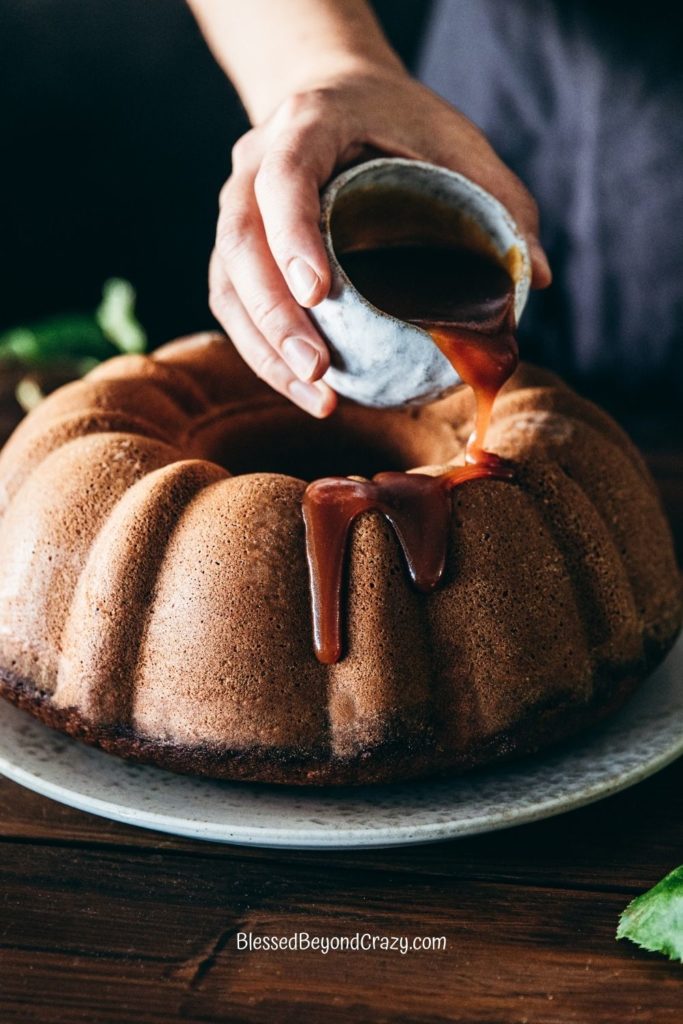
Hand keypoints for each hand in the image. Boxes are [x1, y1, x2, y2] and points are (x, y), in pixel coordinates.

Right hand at [209, 63, 551, 417]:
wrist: (338, 98)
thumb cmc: (402, 121)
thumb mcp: (457, 142)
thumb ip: (498, 201)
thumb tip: (538, 278)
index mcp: (305, 124)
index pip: (282, 178)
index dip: (293, 236)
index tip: (321, 294)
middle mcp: (252, 163)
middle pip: (239, 244)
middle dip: (274, 317)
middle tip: (318, 372)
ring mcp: (234, 208)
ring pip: (227, 285)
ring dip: (264, 350)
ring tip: (318, 398)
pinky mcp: (234, 250)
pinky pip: (232, 306)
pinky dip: (263, 353)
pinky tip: (305, 390)